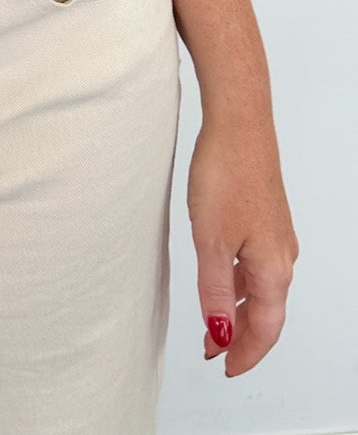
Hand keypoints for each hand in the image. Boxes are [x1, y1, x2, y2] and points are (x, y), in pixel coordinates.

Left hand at [186, 111, 298, 375]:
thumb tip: (220, 333)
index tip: (224, 368)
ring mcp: (275, 236)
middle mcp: (281, 256)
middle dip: (240, 337)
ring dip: (238, 310)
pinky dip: (238, 282)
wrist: (238, 123)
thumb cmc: (226, 174)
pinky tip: (219, 278)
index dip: (244, 354)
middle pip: (266, 313)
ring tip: (211, 322)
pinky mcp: (264, 217)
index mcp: (273, 269)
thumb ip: (214, 291)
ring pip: (261, 288)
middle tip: (213, 351)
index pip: (264, 329)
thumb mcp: (210, 241)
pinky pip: (256, 265)